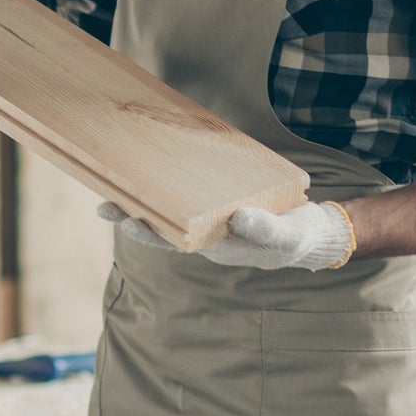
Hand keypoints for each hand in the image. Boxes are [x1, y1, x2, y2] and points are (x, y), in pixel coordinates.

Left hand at [98, 200, 353, 271]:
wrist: (310, 233)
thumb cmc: (295, 237)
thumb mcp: (284, 235)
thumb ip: (264, 230)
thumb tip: (237, 218)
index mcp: (214, 246)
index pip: (172, 241)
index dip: (147, 232)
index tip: (126, 218)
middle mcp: (204, 235)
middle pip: (161, 228)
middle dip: (132, 216)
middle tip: (104, 205)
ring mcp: (208, 220)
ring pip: (169, 210)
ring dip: (143, 199)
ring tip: (115, 184)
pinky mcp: (217, 202)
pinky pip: (186, 195)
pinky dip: (168, 185)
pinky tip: (154, 168)